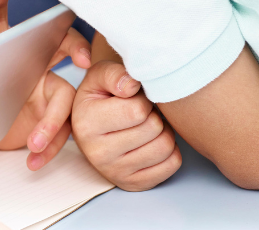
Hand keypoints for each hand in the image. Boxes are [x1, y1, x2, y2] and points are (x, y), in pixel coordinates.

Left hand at [0, 0, 91, 169]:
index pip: (65, 43)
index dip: (76, 47)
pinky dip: (47, 152)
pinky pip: (56, 140)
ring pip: (65, 120)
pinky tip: (33, 162)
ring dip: (53, 135)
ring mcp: (50, 104)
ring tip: (34, 147)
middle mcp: (51, 77)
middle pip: (70, 91)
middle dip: (70, 107)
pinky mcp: (47, 128)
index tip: (80, 57)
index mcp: (41, 52)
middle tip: (52, 128)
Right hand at [71, 60, 180, 190]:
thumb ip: (114, 74)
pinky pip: (172, 164)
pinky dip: (169, 150)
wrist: (93, 127)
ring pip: (165, 146)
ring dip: (162, 131)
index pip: (137, 110)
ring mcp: (116, 172)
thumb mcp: (99, 77)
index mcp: (86, 124)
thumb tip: (133, 85)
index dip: (141, 99)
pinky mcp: (134, 184)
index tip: (131, 99)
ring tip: (146, 126)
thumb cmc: (100, 98)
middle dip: (152, 115)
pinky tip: (151, 142)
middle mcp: (98, 153)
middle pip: (154, 128)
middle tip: (140, 114)